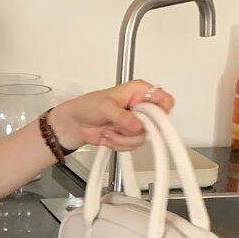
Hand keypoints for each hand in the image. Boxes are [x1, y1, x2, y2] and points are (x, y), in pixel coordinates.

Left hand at [47, 81, 174, 152]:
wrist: (74, 124)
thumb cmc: (87, 107)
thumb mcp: (105, 107)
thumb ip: (123, 117)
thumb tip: (137, 125)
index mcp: (139, 91)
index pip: (163, 99)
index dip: (161, 111)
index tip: (148, 120)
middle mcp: (140, 107)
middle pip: (155, 123)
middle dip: (134, 129)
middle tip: (121, 126)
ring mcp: (135, 123)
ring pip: (142, 138)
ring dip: (123, 138)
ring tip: (109, 130)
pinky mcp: (128, 136)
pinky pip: (132, 146)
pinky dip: (118, 144)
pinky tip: (109, 136)